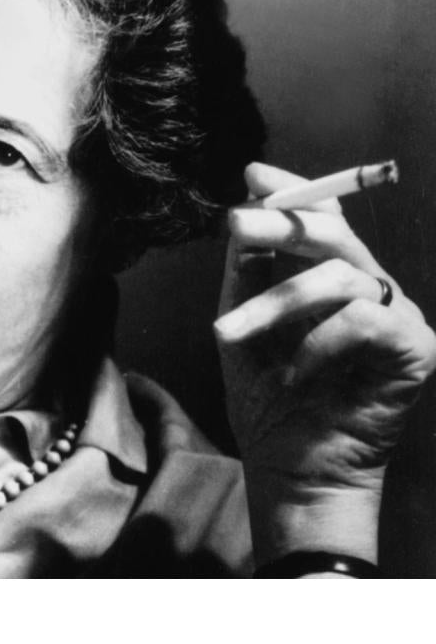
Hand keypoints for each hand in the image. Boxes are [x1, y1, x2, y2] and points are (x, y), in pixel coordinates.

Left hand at [213, 162, 435, 563]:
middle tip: (235, 223)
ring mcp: (396, 316)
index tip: (252, 176)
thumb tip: (243, 211)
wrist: (290, 468)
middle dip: (281, 222)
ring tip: (229, 335)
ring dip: (275, 301)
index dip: (293, 189)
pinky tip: (292, 374)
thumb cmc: (265, 397)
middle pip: (336, 232)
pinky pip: (362, 320)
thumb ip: (246, 270)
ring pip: (340, 274)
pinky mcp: (415, 350)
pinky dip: (316, 342)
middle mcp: (369, 288)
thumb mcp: (241, 321)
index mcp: (329, 277)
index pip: (325, 216)